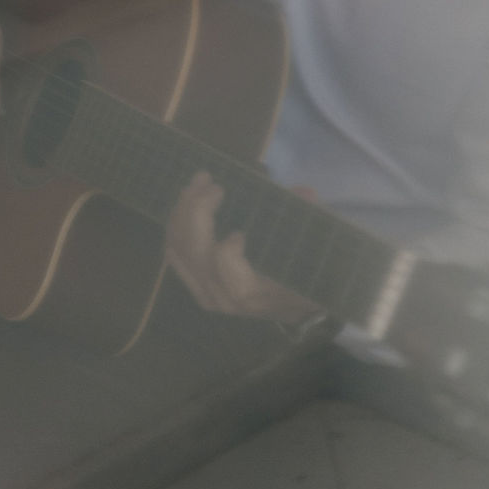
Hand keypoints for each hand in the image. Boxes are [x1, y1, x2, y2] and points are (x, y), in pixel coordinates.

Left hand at [165, 171, 320, 325]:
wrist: (298, 309)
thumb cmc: (307, 276)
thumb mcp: (313, 252)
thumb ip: (305, 222)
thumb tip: (305, 194)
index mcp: (252, 291)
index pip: (226, 276)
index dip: (227, 252)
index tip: (241, 232)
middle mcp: (222, 296)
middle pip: (195, 252)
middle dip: (196, 209)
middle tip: (208, 180)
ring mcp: (206, 292)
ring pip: (180, 249)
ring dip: (183, 211)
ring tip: (197, 183)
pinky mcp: (197, 286)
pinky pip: (175, 256)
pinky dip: (176, 226)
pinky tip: (185, 203)